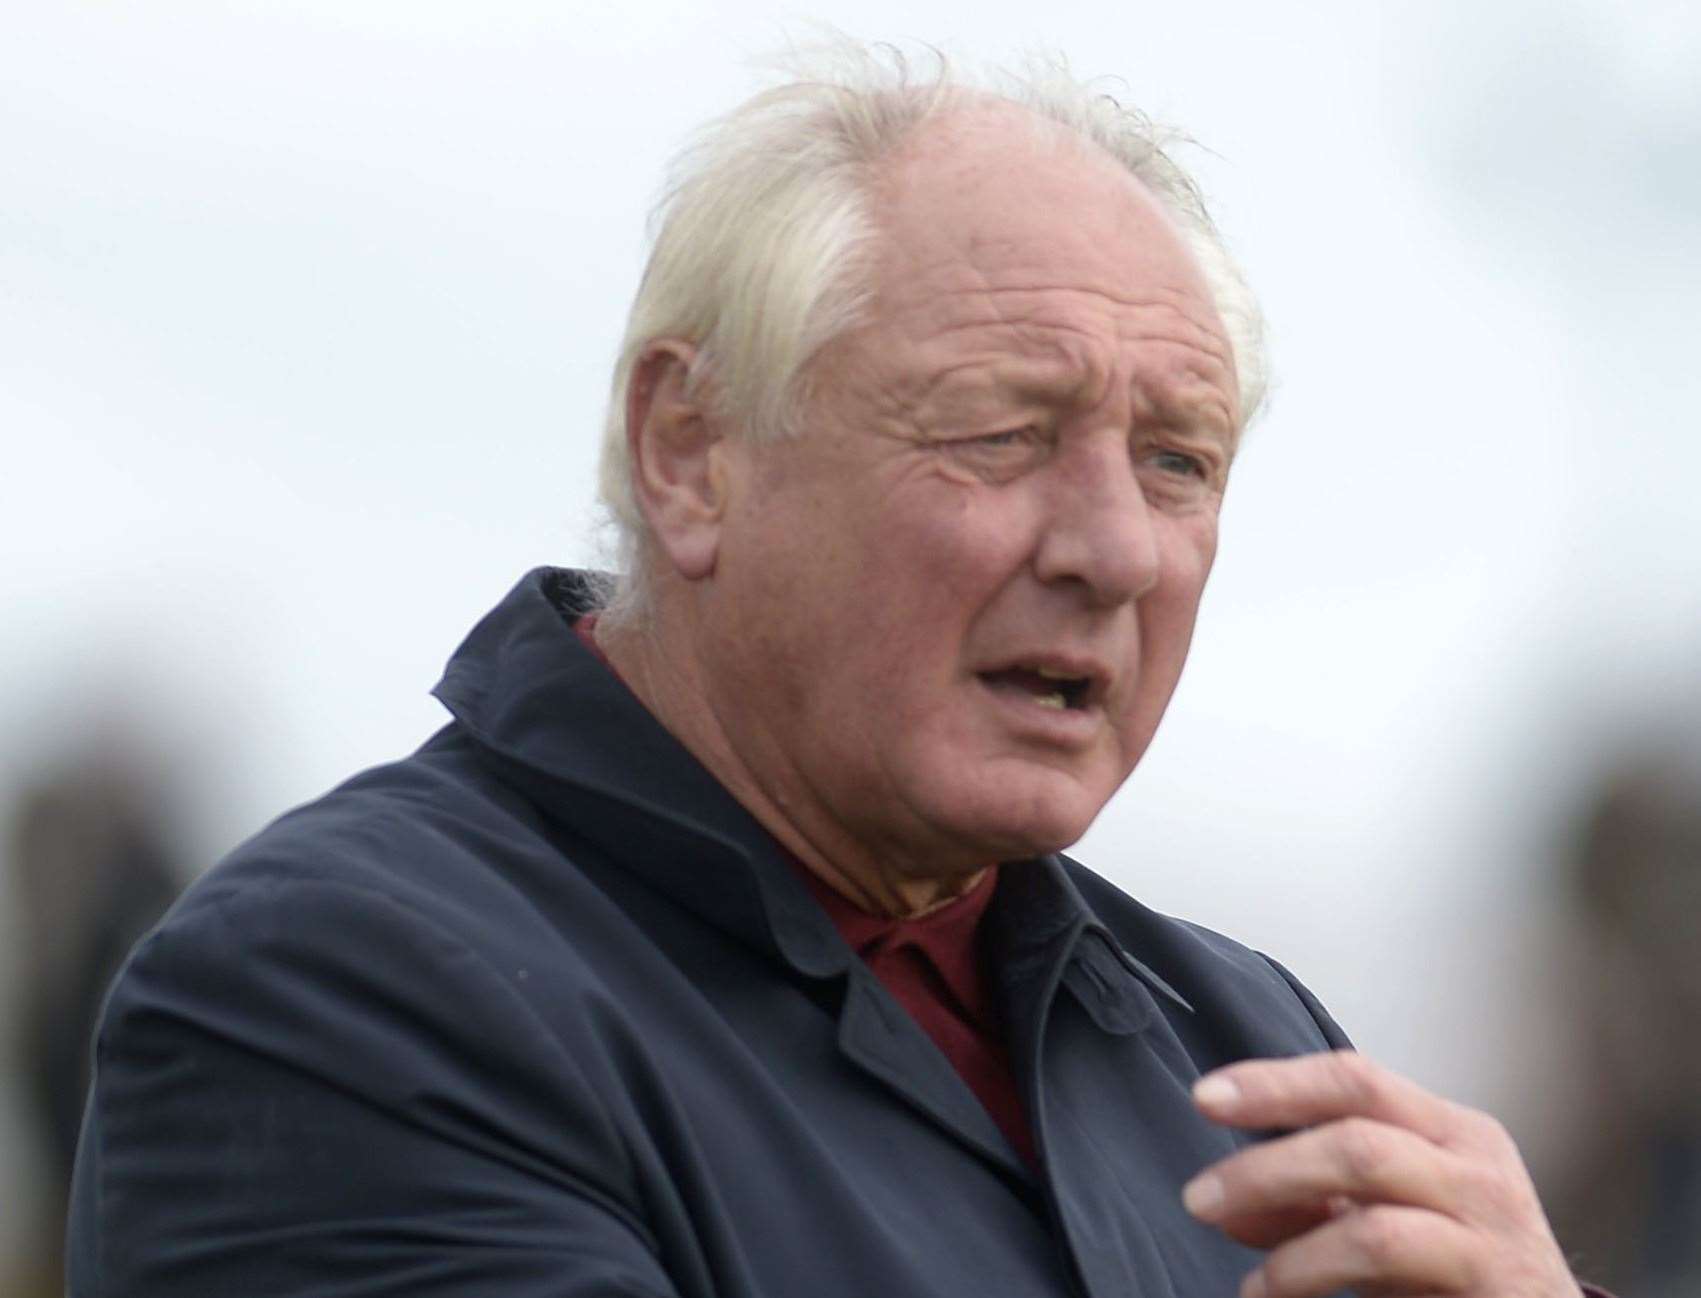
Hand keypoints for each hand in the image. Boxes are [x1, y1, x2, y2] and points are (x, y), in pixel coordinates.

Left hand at [1182, 1050, 1580, 1297]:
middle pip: (1356, 1137)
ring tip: (1246, 1276)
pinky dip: (1313, 1273)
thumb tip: (1226, 1204)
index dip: (1276, 1083)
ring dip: (1289, 1240)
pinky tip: (1273, 1294)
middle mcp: (1476, 1166)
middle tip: (1200, 1197)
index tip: (1206, 1098)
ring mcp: (1490, 1229)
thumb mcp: (1381, 1224)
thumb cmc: (1462, 1274)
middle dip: (1266, 1165)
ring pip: (1371, 1208)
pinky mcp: (1490, 1286)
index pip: (1355, 1079)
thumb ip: (1308, 1206)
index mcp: (1450, 1130)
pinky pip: (1385, 1258)